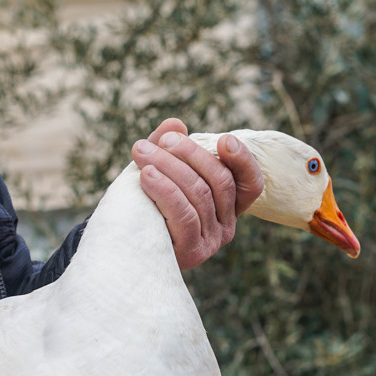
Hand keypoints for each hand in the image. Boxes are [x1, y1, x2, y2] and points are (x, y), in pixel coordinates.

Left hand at [133, 118, 264, 269]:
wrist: (124, 245)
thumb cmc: (145, 204)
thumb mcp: (158, 171)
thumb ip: (169, 148)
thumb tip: (175, 123)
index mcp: (228, 205)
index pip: (251, 182)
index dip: (242, 160)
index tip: (224, 140)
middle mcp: (226, 224)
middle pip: (220, 181)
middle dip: (190, 153)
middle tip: (162, 140)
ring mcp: (211, 240)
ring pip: (199, 194)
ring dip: (169, 167)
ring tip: (142, 152)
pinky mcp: (192, 252)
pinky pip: (183, 215)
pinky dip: (165, 190)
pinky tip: (145, 175)